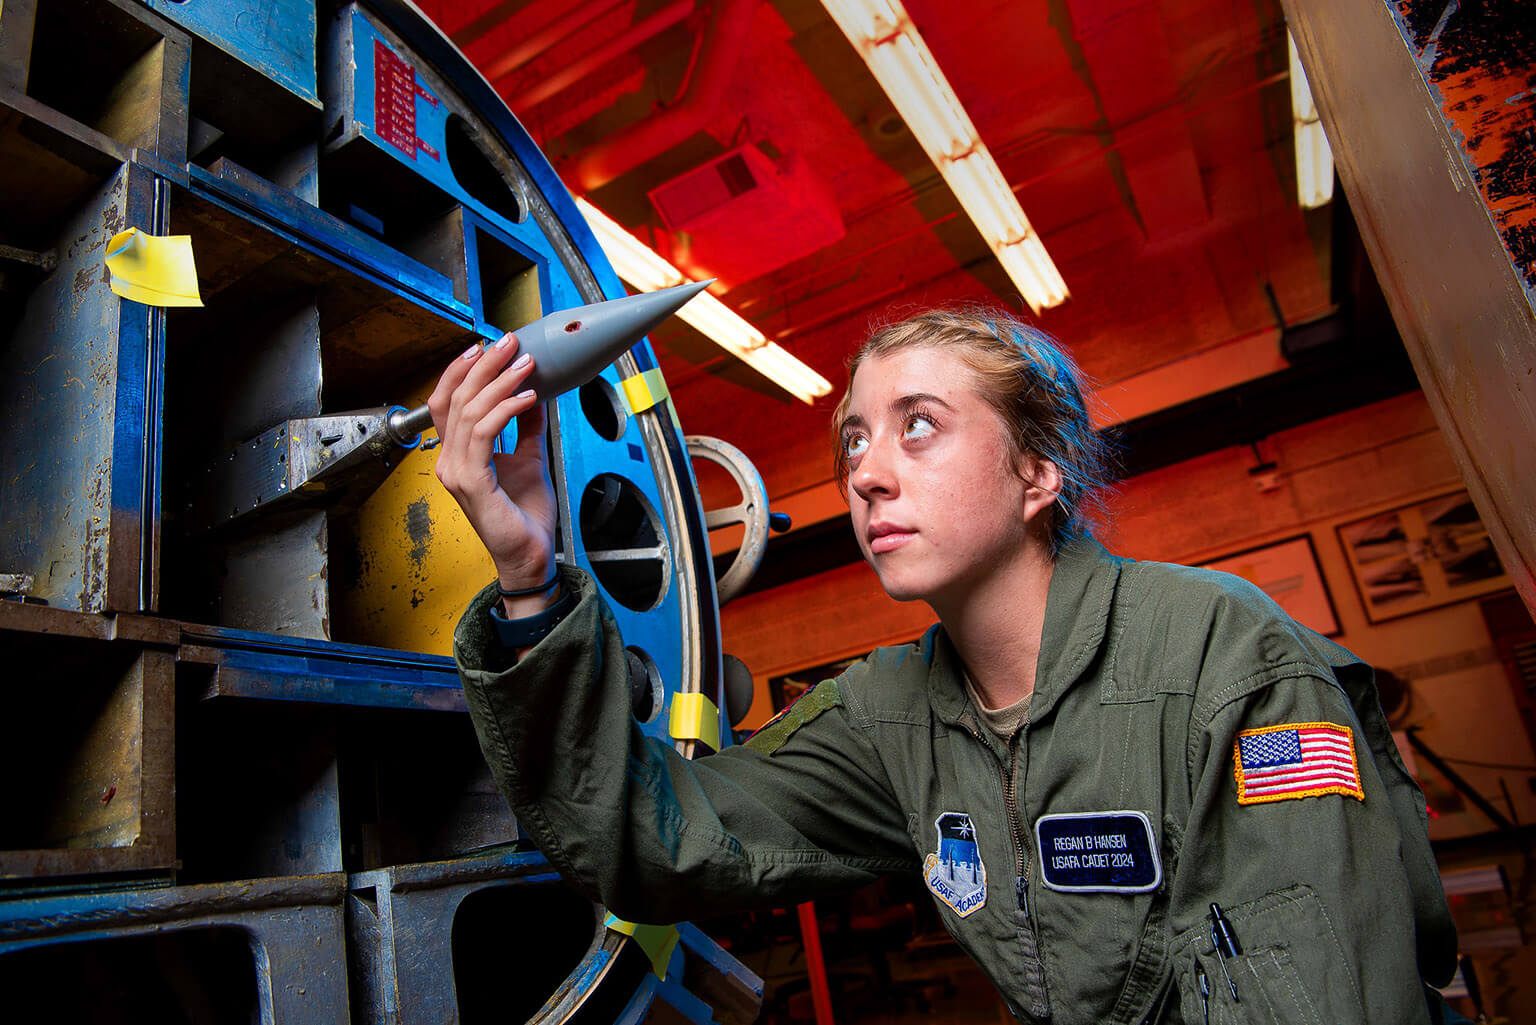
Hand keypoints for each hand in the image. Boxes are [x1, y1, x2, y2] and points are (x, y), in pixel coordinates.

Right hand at [428, 332, 558, 613]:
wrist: (530, 555)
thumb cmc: (524, 515)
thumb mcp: (529, 458)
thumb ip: (526, 427)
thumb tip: (532, 393)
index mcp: (457, 455)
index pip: (446, 402)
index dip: (461, 371)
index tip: (485, 346)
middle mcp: (449, 461)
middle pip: (456, 399)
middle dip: (484, 365)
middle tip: (509, 343)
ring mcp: (456, 472)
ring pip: (469, 411)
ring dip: (500, 382)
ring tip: (525, 365)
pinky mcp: (472, 483)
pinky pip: (483, 434)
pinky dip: (506, 409)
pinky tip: (528, 397)